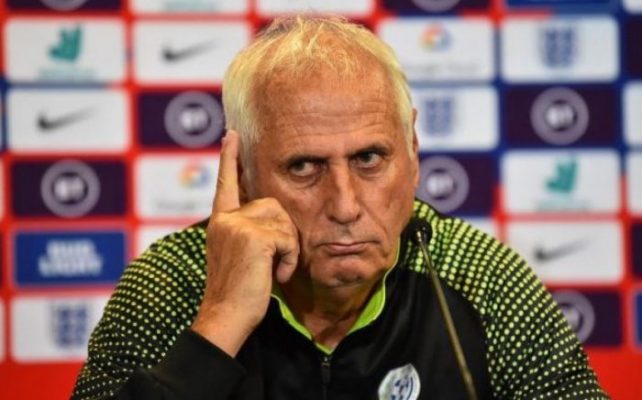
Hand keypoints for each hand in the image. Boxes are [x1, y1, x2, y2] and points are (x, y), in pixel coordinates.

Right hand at [191, 130, 298, 356]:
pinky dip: (290, 259)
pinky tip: (274, 275)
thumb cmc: (239, 292)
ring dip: (288, 248)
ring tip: (271, 270)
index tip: (231, 134)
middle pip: (274, 205)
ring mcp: (237, 225)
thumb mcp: (240, 255)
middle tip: (272, 263)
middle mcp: (225, 219)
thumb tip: (270, 212)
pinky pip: (288, 238)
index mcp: (221, 222)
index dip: (230, 158)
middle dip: (283, 234)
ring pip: (284, 220)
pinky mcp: (252, 236)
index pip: (227, 183)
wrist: (226, 317)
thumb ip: (248, 230)